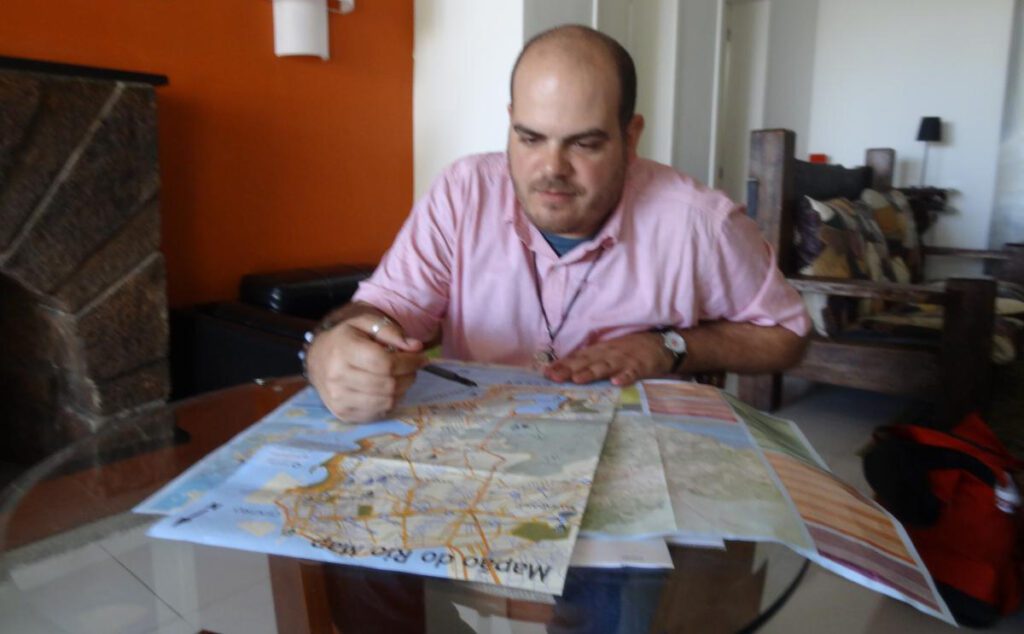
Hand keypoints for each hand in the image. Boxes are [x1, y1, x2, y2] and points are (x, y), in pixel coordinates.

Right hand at [306, 310, 427, 421]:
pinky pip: (379, 412)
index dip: (409, 362)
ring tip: (401, 377)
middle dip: (409, 376)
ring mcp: (339, 399)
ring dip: (402, 390)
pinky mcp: (343, 414)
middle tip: (412, 368)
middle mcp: (337, 377)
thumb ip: (391, 331)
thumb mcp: (365, 323)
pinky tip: (388, 389)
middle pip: (388, 384)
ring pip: (387, 401)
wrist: (316, 359)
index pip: (385, 363)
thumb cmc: (345, 338)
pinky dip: (391, 401)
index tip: (420, 357)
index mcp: (343, 350)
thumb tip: (416, 347)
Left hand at [544, 332, 672, 385]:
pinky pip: (632, 373)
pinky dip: (624, 377)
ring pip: (605, 367)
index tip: (546, 373)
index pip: (577, 358)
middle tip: (553, 377)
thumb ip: (591, 360)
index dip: (562, 365)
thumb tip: (567, 369)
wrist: (660, 344)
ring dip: (591, 373)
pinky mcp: (640, 366)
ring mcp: (624, 360)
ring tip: (578, 379)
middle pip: (586, 362)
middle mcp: (609, 354)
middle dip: (569, 369)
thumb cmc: (631, 349)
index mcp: (600, 351)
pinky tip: (616, 383)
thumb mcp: (608, 351)